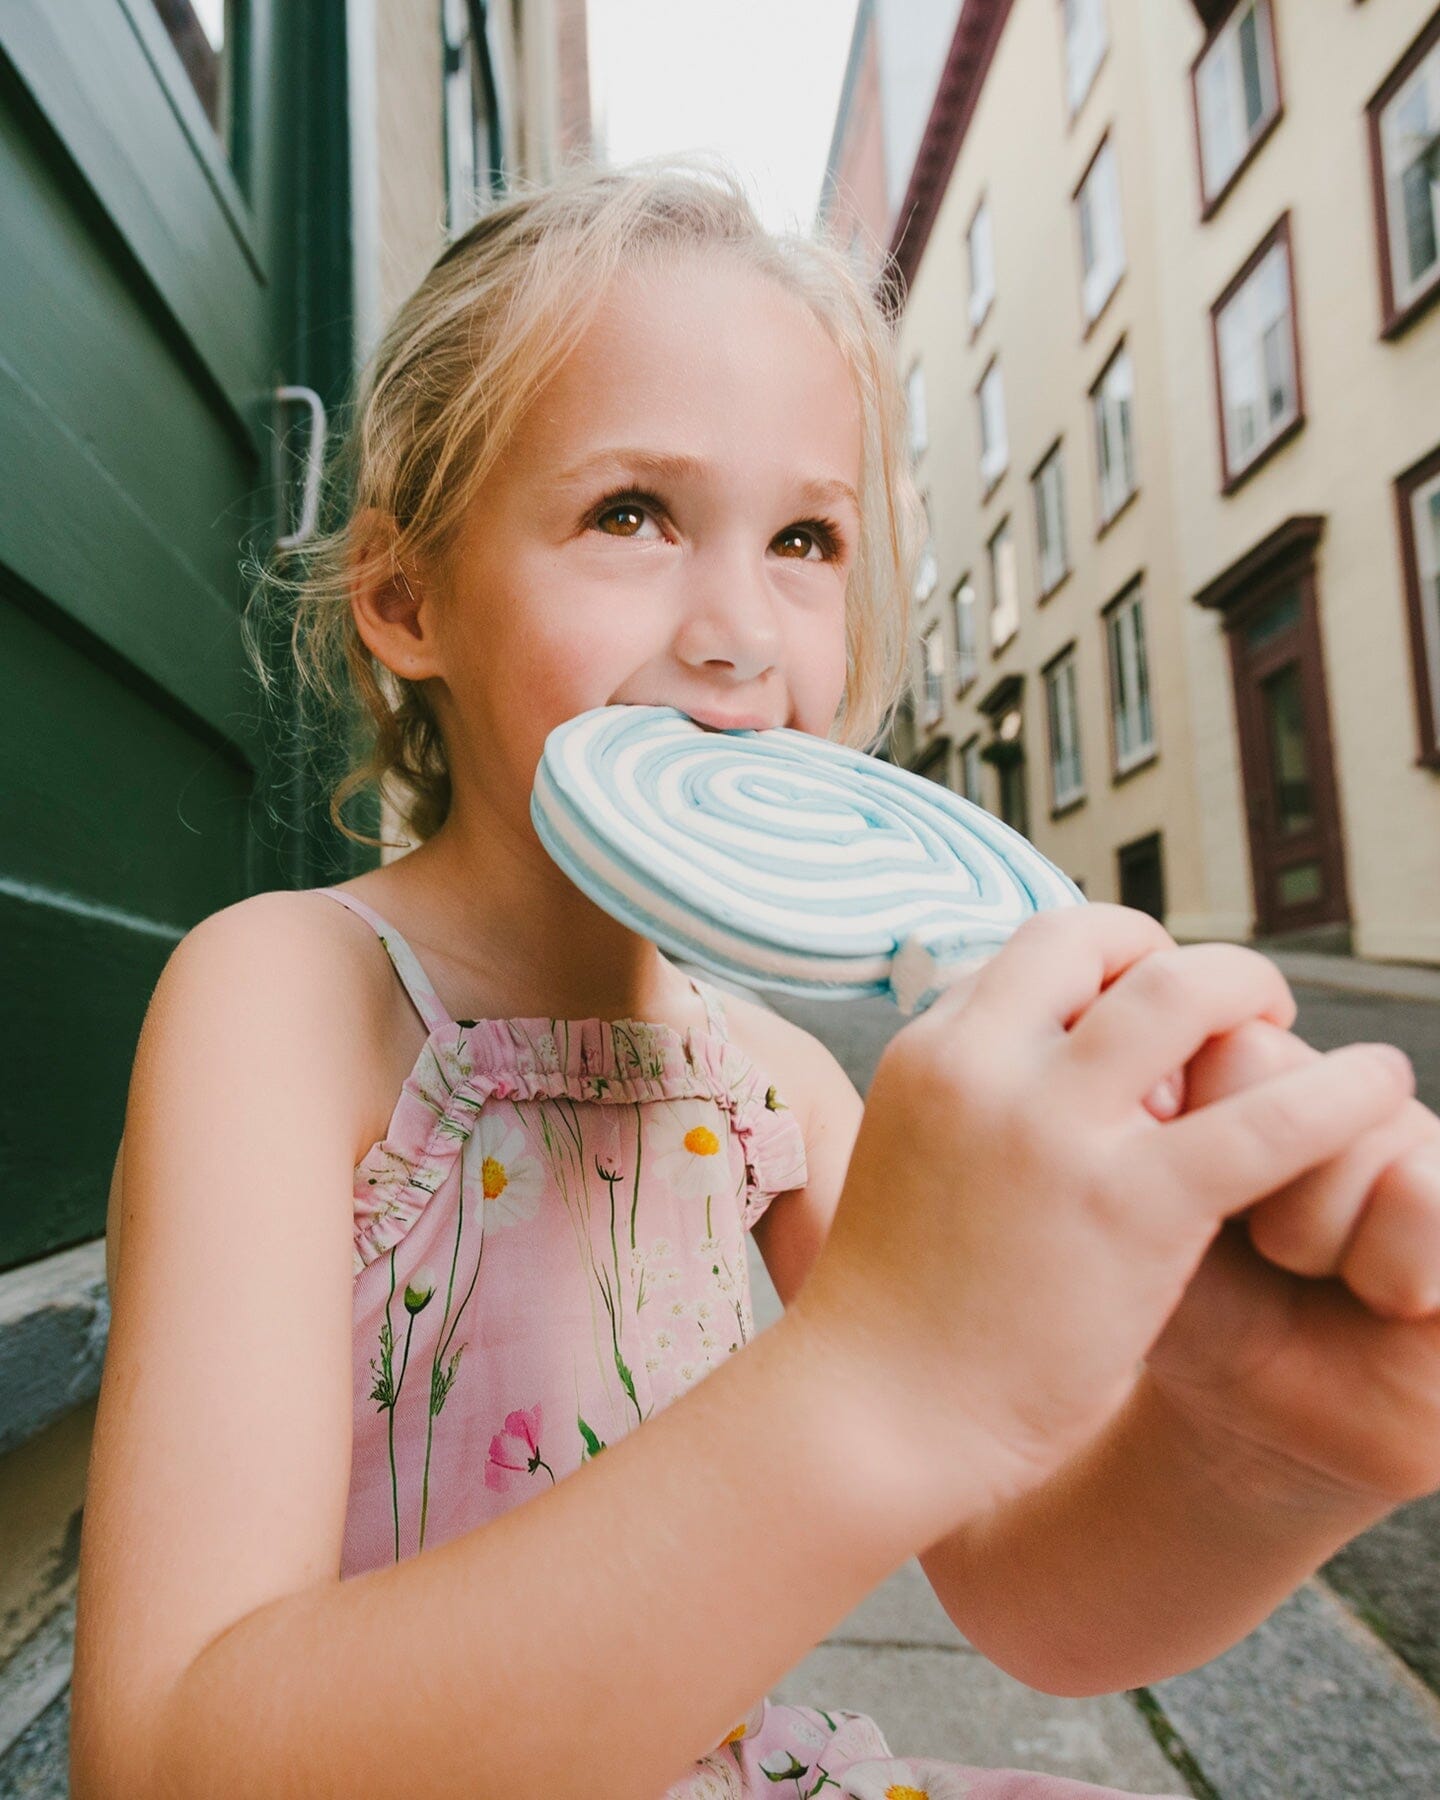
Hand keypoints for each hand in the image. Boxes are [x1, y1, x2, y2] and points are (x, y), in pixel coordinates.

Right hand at [789, 905, 1417, 1521]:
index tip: (1147, 1011)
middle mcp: (984, 1065)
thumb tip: (1041, 1076)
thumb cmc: (897, 1311)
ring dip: (1250, 989)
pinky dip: (1335, 1096)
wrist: (873, 1416)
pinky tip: (1378, 1088)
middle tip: (1233, 1006)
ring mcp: (1054, 1130)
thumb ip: (971, 1103)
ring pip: (1182, 992)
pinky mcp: (1128, 1207)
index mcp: (932, 1054)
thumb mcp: (906, 1158)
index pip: (1036, 954)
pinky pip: (1260, 1123)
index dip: (1107, 966)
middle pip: (1099, 938)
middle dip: (1177, 954)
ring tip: (1287, 1029)